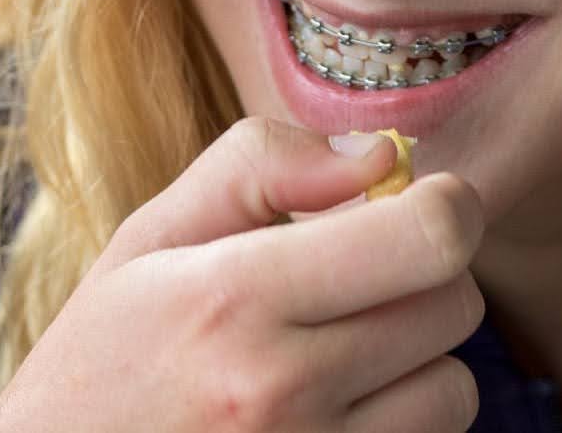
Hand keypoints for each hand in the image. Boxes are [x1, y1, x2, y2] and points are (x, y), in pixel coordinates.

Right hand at [0, 117, 484, 431]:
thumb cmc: (105, 356)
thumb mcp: (150, 237)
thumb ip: (259, 165)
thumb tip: (378, 156)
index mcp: (234, 297)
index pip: (430, 238)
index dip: (447, 205)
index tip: (418, 203)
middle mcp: (279, 389)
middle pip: (455, 307)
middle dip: (424, 277)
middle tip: (363, 278)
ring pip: (455, 390)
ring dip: (417, 363)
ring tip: (342, 355)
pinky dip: (399, 426)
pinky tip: (336, 412)